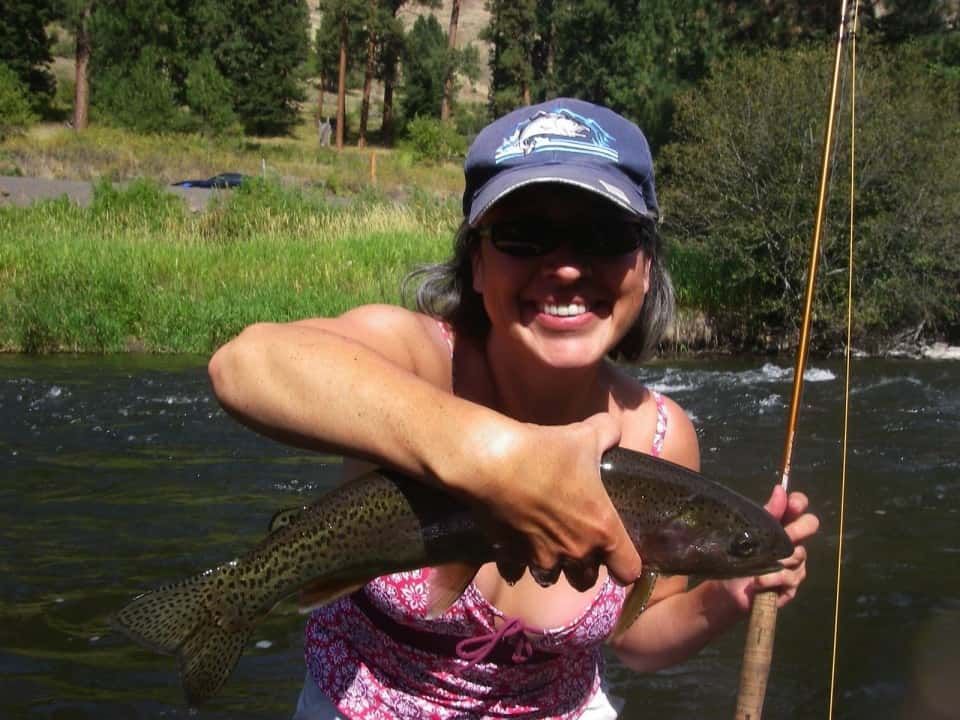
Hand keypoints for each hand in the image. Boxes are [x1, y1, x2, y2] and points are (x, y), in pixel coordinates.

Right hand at [470, 413, 642, 590]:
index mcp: (602, 529)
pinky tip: (513, 544)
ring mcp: (541, 557)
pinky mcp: (511, 555)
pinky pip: (516, 570)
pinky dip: (516, 562)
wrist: (494, 462)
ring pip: (551, 578)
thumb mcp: (586, 435)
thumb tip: (612, 431)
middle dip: (584, 566)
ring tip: (544, 545)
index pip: (628, 570)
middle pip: (587, 580)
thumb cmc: (546, 451)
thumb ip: (608, 433)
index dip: (627, 564)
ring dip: (551, 566)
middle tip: (578, 543)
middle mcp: (575, 551)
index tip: (619, 553)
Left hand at [721, 485, 819, 611]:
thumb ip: (766, 514)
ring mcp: (794, 566)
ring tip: (758, 563)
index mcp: (781, 526)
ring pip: (798, 554)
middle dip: (799, 528)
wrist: (724, 591)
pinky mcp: (790, 588)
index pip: (798, 507)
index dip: (798, 503)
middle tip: (786, 534)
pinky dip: (772, 578)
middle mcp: (792, 543)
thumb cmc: (736, 558)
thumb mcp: (747, 533)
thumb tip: (779, 490)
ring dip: (778, 558)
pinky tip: (758, 581)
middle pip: (810, 526)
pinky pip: (788, 578)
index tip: (792, 504)